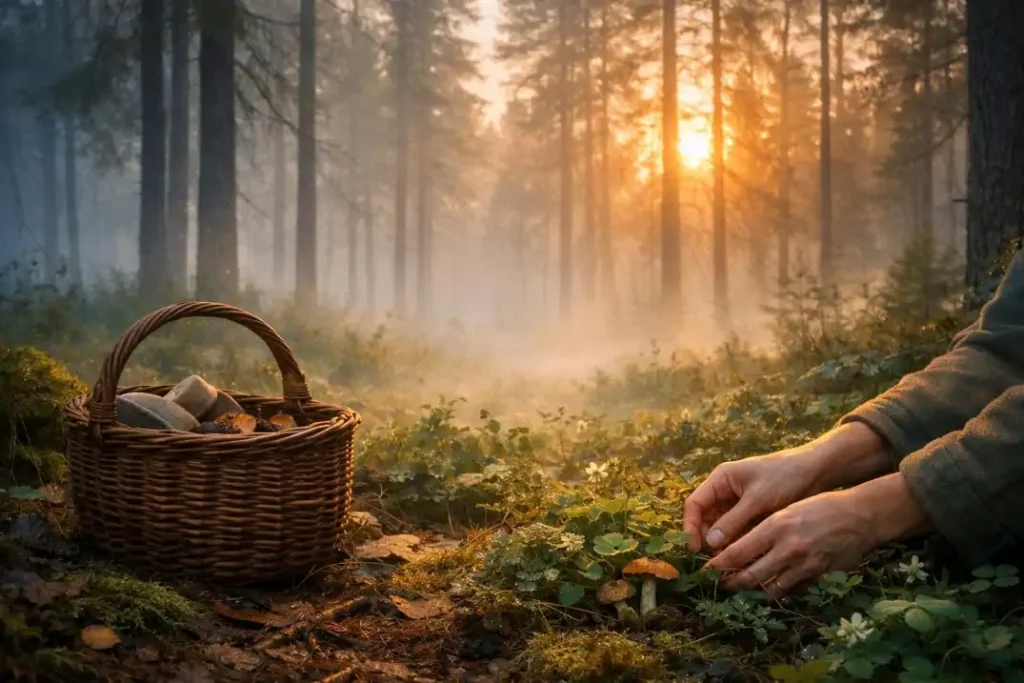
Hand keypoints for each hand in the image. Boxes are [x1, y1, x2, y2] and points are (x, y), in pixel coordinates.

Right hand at [683, 422, 889, 553]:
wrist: (816, 472)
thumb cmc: (784, 477)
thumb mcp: (757, 499)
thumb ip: (733, 520)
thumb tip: (710, 543)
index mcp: (721, 480)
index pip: (695, 504)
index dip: (690, 526)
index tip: (695, 549)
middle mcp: (725, 492)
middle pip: (705, 519)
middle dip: (707, 539)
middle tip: (715, 562)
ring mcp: (738, 504)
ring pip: (721, 529)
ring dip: (722, 545)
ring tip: (729, 564)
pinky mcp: (752, 515)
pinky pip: (738, 532)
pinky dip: (738, 545)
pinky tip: (743, 559)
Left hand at [704, 473, 934, 596]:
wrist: (859, 516)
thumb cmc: (820, 506)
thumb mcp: (787, 510)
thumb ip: (764, 529)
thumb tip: (738, 545)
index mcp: (776, 526)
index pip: (737, 552)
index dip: (718, 564)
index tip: (707, 568)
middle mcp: (787, 548)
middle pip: (749, 575)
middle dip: (731, 582)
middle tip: (722, 583)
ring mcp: (803, 565)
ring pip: (769, 588)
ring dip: (753, 590)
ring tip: (743, 589)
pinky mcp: (817, 576)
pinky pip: (791, 590)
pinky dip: (778, 591)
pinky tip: (770, 587)